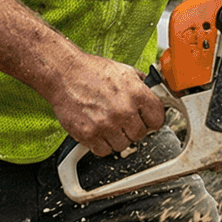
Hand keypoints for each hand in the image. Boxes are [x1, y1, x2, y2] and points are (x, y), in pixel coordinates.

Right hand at [47, 55, 164, 157]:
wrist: (64, 74)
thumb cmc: (92, 71)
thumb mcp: (124, 70)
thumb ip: (141, 85)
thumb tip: (155, 94)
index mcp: (137, 93)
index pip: (158, 119)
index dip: (151, 120)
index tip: (146, 120)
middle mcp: (124, 110)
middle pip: (140, 135)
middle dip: (132, 129)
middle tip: (122, 121)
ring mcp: (107, 124)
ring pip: (122, 145)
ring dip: (116, 138)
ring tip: (107, 124)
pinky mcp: (89, 135)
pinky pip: (103, 151)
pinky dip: (101, 144)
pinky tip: (97, 130)